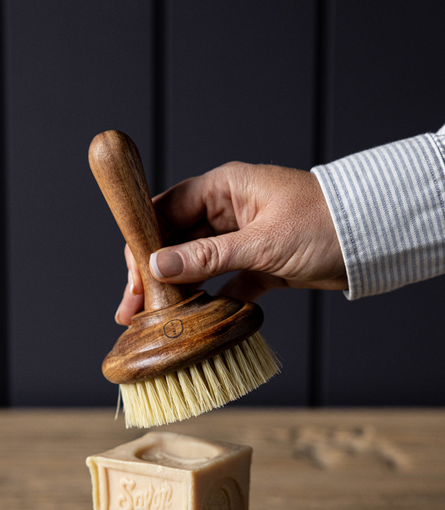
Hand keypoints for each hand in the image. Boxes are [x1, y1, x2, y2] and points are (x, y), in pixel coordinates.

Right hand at [115, 161, 346, 325]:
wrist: (376, 238)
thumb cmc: (326, 224)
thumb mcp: (263, 242)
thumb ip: (209, 256)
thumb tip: (159, 265)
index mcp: (225, 188)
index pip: (166, 210)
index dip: (143, 242)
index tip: (133, 277)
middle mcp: (229, 210)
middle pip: (175, 240)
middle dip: (153, 274)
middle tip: (133, 309)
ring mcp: (243, 238)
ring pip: (197, 264)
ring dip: (177, 290)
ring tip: (155, 320)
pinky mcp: (260, 263)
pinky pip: (225, 282)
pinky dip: (212, 300)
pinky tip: (196, 321)